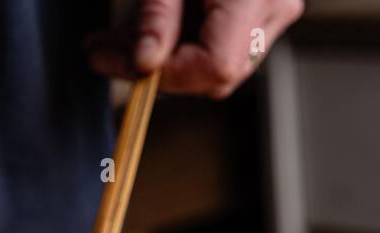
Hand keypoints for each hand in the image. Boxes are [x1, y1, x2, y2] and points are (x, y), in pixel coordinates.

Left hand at [86, 0, 303, 98]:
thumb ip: (157, 16)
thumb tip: (144, 63)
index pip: (216, 66)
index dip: (170, 74)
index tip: (128, 63)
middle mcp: (272, 9)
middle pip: (215, 73)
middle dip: (159, 66)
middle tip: (106, 51)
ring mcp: (270, 14)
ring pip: (212, 64)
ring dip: (161, 56)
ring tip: (115, 38)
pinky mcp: (258, 14)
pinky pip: (216, 46)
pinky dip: (176, 41)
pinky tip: (144, 28)